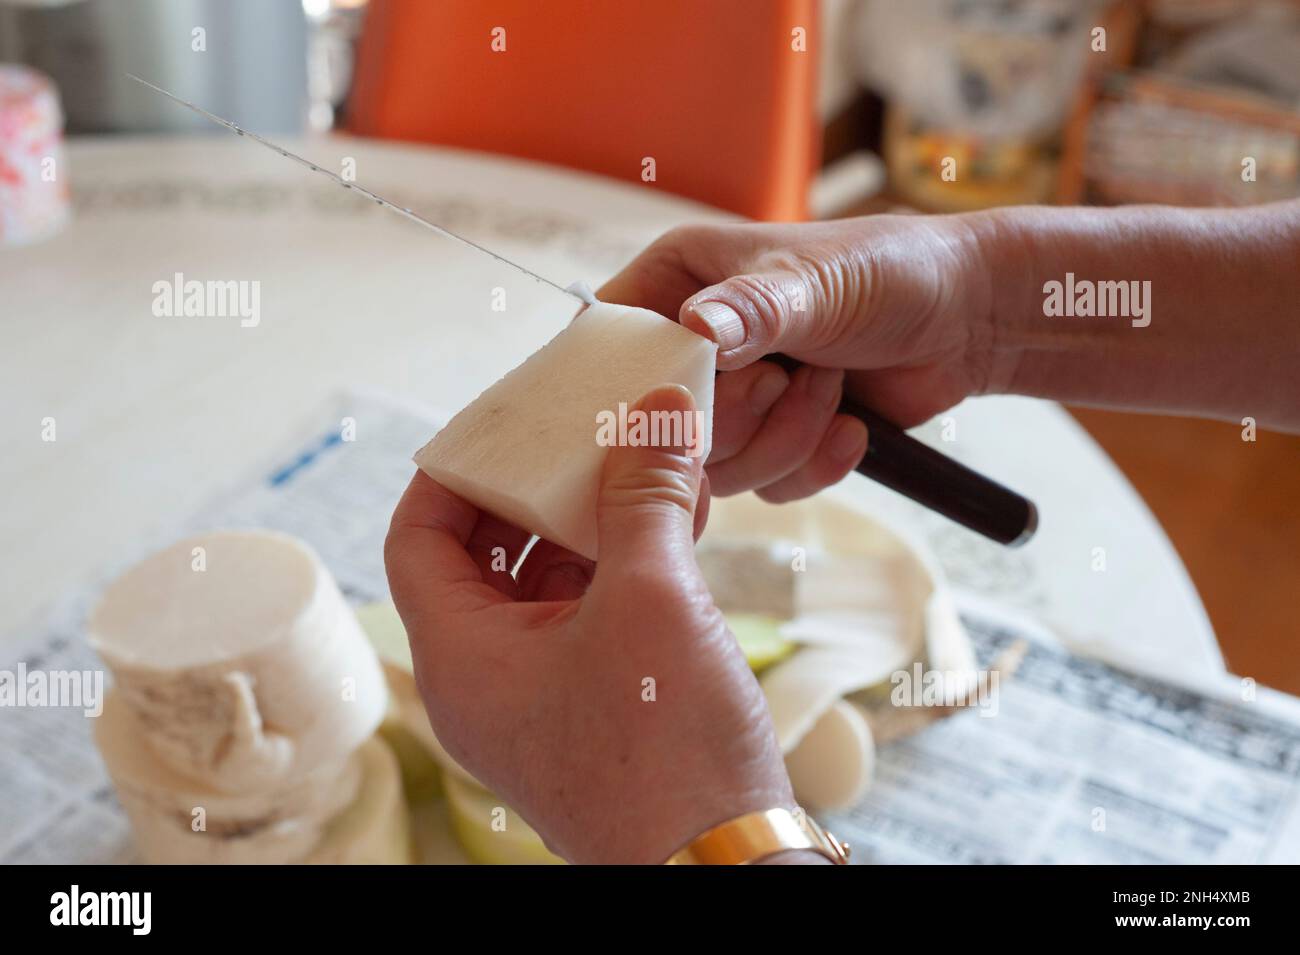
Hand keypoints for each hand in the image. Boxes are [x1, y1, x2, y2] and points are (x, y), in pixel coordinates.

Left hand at [384, 384, 795, 863]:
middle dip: (538, 488)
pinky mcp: (590, 707)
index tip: (502, 425)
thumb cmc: (667, 752)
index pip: (417, 539)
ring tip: (646, 469)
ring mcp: (540, 696)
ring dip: (591, 523)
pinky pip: (586, 615)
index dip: (452, 472)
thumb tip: (657, 412)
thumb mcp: (653, 599)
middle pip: (484, 554)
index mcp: (461, 658)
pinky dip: (620, 566)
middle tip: (582, 433)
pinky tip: (674, 526)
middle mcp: (486, 680)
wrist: (721, 866)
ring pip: (544, 584)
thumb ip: (646, 496)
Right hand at [597, 215, 992, 500]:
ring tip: (832, 389)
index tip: (679, 404)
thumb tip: (698, 329)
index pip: (612, 342)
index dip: (635, 384)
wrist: (966, 318)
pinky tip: (853, 424)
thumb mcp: (818, 282)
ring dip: (784, 440)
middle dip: (737, 417)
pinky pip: (766, 485)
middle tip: (785, 379)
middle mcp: (694, 343)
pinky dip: (814, 463)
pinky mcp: (772, 440)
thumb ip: (757, 308)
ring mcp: (733, 398)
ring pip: (716, 466)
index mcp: (679, 281)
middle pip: (662, 422)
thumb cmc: (890, 271)